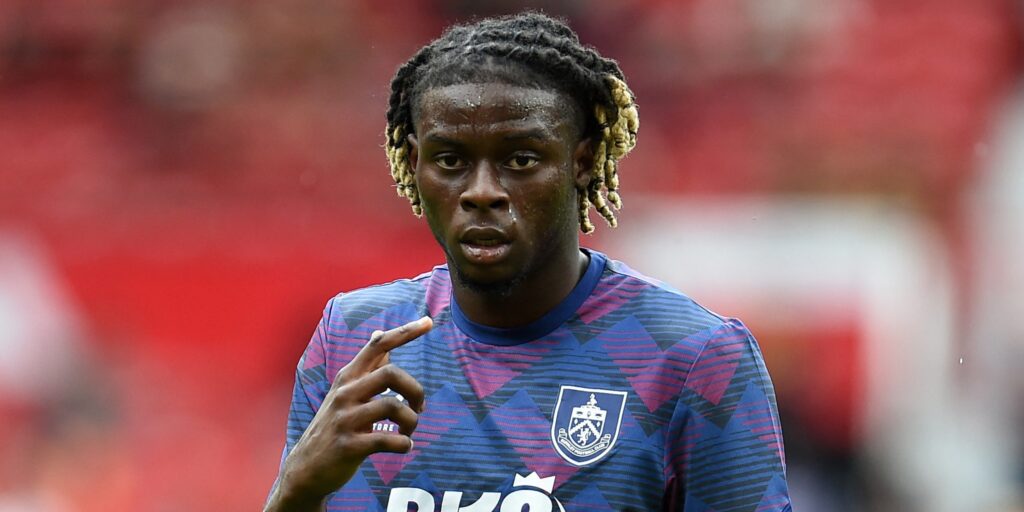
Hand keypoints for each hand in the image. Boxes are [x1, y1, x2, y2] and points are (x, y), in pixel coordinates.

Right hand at [267, 316, 432, 510]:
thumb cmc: (334, 427)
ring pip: (392, 406)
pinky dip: (404, 444)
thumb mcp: (345, 392)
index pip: (378, 345)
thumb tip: (379, 334)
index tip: (429, 321)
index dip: (405, 332)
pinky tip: (404, 447)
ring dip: (411, 421)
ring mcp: (345, 419)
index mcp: (348, 377)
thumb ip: (366, 367)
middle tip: (420, 408)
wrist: (305, 469)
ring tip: (408, 432)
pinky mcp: (348, 445)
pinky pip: (387, 439)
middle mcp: (344, 393)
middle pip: (391, 373)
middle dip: (415, 390)